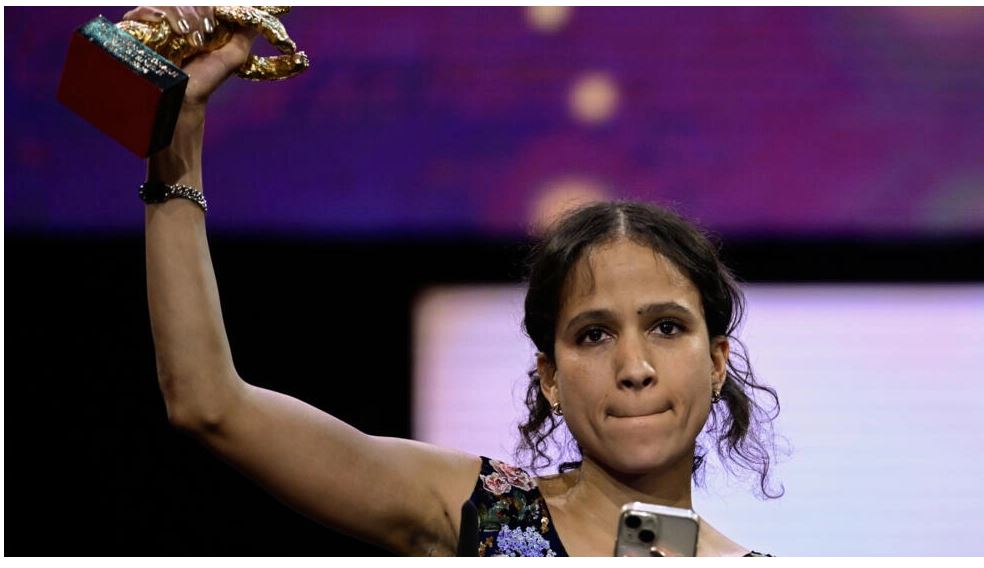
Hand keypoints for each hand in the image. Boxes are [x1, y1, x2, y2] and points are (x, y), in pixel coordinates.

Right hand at [122, 6, 257, 108]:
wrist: (184, 98)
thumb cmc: (207, 79)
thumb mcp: (234, 54)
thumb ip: (245, 33)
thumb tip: (254, 14)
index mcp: (197, 20)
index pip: (199, 2)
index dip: (206, 8)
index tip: (210, 27)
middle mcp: (176, 18)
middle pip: (183, 0)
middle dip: (196, 11)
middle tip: (200, 35)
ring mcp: (156, 22)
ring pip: (166, 2)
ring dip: (180, 14)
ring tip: (186, 36)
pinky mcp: (137, 28)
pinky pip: (142, 9)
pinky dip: (156, 13)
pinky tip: (166, 27)